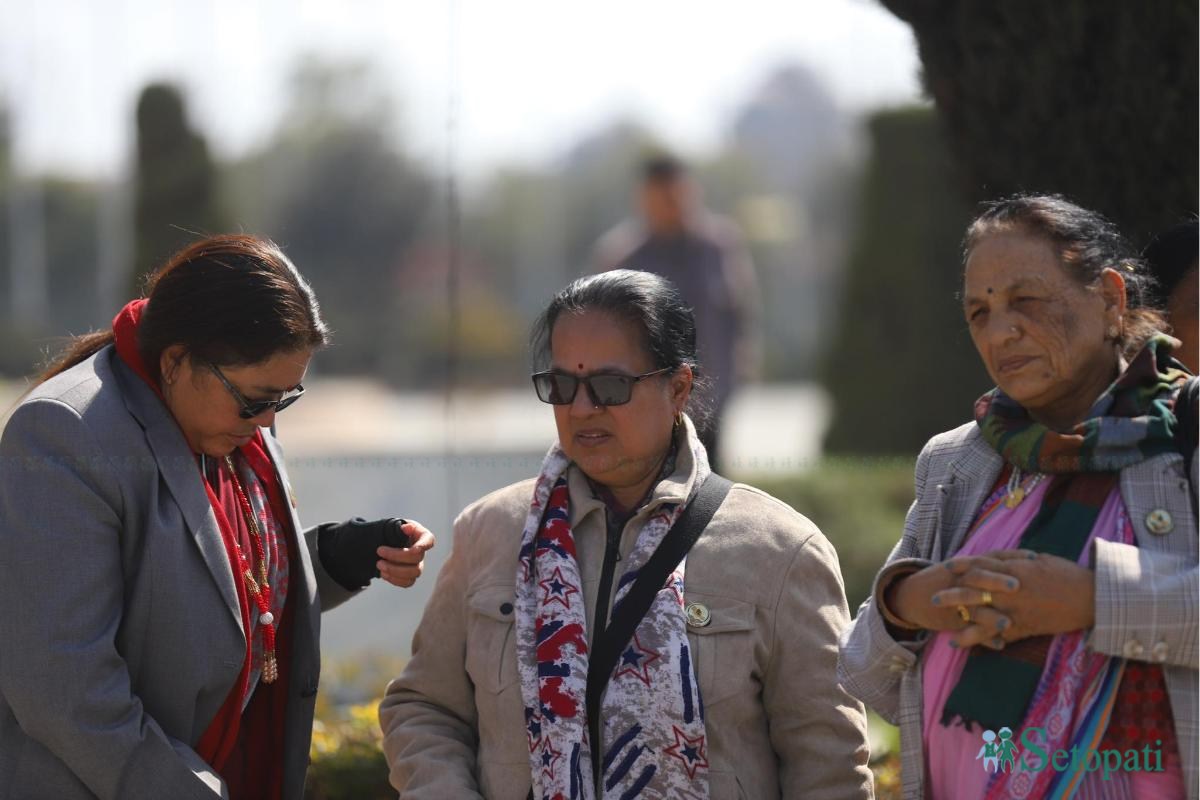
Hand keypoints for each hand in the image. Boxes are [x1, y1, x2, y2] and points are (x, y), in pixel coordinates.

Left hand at [376, 520, 435, 587]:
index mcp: (422, 537)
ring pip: (413, 573)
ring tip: (379, 564)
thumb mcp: (399, 524)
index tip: (415, 549)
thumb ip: (402, 525)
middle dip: (396, 556)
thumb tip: (406, 528)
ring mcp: (418, 566)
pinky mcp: (411, 577)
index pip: (429, 541)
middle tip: (379, 551)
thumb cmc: (396, 532)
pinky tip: (383, 573)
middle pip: (417, 558)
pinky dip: (394, 579)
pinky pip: (407, 583)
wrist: (389, 543)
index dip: (423, 546)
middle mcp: (422, 553)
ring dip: (394, 570)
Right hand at [888, 555, 1020, 632]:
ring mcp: (953, 599)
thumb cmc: (944, 580)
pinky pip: (967, 629)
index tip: (1034, 557)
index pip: (992, 556)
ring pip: (972, 606)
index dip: (1012, 556)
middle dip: (997, 581)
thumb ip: (989, 565)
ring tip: (1008, 623)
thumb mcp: (964, 567)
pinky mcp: (950, 618)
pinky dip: (983, 638)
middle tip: (1018, 586)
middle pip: (979, 577)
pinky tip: (1000, 645)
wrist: (911, 595)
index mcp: (968, 565)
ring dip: (990, 616)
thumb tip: (1024, 560)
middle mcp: (960, 579)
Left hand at [934, 549, 1093, 649]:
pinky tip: (964, 644)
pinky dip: (980, 640)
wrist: (1092, 598)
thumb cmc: (1068, 574)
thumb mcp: (1040, 560)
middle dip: (952, 595)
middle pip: (974, 591)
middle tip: (933, 598)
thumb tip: (1001, 559)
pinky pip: (998, 635)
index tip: (947, 566)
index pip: (981, 565)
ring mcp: (1017, 610)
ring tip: (943, 627)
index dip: (963, 565)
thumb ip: (1016, 561)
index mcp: (1015, 569)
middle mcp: (1011, 590)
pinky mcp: (1024, 627)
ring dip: (961, 622)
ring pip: (982, 616)